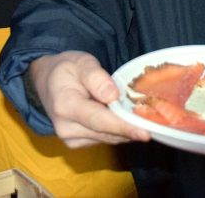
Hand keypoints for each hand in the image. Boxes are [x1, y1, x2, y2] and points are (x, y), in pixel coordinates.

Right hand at [29, 50, 151, 147]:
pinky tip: (130, 121)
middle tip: (157, 126)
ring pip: (108, 138)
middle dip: (132, 130)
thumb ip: (96, 77)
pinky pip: (104, 139)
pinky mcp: (77, 142)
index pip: (99, 120)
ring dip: (127, 131)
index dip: (124, 127)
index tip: (145, 132)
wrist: (46, 81)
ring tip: (148, 121)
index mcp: (66, 105)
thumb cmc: (66, 69)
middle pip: (106, 133)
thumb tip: (113, 95)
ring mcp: (71, 138)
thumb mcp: (81, 62)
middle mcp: (66, 127)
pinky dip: (119, 132)